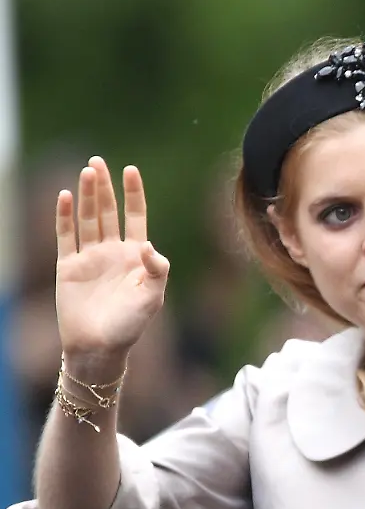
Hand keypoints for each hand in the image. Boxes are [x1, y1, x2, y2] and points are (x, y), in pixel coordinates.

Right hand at [55, 157, 169, 376]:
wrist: (100, 347)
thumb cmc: (131, 324)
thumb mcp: (153, 296)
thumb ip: (157, 269)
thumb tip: (147, 245)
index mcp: (136, 256)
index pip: (135, 216)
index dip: (133, 194)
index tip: (131, 169)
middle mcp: (112, 252)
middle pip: (107, 211)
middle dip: (104, 187)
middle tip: (98, 161)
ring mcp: (89, 258)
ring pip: (87, 219)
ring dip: (86, 196)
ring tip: (86, 171)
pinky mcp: (68, 267)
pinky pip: (65, 237)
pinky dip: (64, 217)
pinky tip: (65, 196)